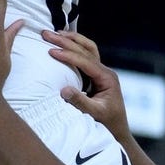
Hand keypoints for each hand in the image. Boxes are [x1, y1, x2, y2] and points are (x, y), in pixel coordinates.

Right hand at [42, 28, 132, 144]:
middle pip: (85, 49)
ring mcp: (102, 72)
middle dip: (65, 41)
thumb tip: (64, 90)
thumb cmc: (108, 124)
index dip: (68, 55)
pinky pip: (86, 54)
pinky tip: (63, 42)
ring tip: (54, 33)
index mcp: (107, 78)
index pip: (85, 61)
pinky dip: (74, 46)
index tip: (51, 51)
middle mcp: (105, 71)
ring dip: (71, 39)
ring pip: (87, 48)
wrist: (118, 132)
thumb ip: (81, 102)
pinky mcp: (96, 75)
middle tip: (46, 34)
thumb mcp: (95, 114)